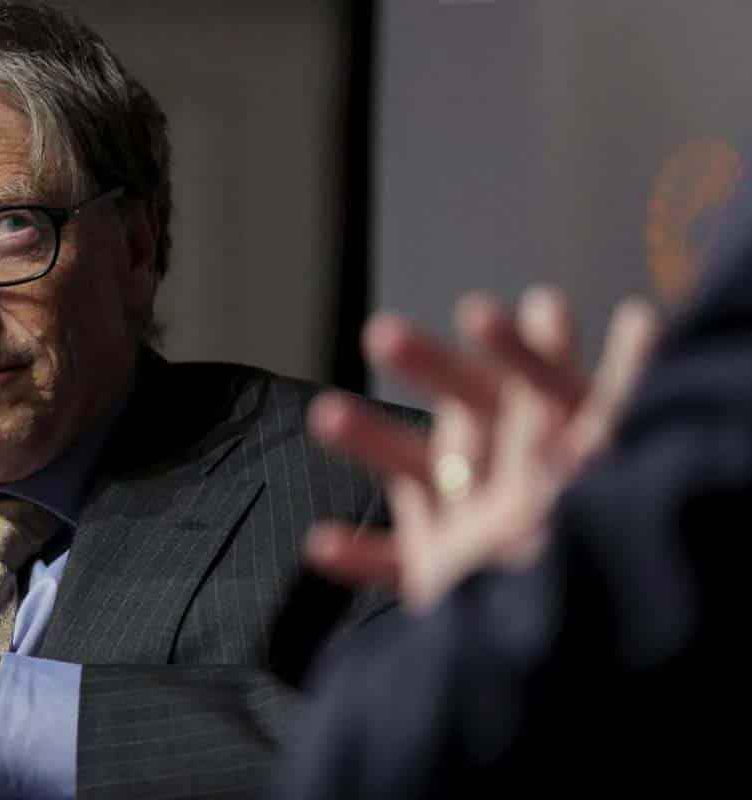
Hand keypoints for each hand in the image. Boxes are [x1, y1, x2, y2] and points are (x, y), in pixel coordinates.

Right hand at [306, 287, 658, 609]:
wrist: (584, 654)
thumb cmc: (606, 556)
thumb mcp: (611, 463)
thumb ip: (620, 400)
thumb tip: (641, 318)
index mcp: (562, 457)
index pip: (540, 386)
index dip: (519, 347)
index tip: (496, 309)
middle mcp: (513, 487)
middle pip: (469, 415)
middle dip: (428, 369)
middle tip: (383, 334)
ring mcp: (473, 536)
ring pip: (417, 476)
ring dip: (371, 443)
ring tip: (326, 414)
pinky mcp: (445, 583)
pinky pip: (393, 566)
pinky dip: (358, 557)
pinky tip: (320, 543)